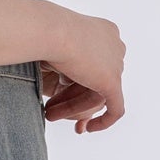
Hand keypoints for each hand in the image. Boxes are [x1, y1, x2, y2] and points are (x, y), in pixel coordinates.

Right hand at [39, 12, 126, 132]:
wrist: (48, 30)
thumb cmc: (43, 33)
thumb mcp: (55, 48)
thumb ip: (63, 65)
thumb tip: (57, 83)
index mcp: (104, 32)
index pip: (94, 65)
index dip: (76, 83)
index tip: (58, 94)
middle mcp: (114, 45)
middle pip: (95, 81)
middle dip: (72, 98)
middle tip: (51, 111)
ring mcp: (116, 62)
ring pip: (97, 95)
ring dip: (73, 108)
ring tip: (50, 115)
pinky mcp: (112, 80)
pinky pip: (116, 108)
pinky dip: (104, 121)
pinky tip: (88, 129)